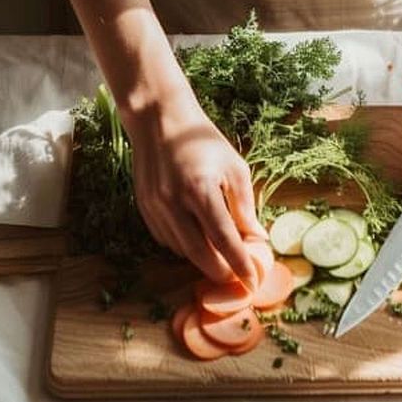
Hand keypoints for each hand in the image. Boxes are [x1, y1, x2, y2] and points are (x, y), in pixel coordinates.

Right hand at [122, 82, 267, 288]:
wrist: (161, 121)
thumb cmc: (203, 141)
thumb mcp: (234, 167)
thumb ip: (245, 206)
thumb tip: (258, 238)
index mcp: (200, 189)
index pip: (223, 239)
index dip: (239, 263)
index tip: (252, 280)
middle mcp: (173, 202)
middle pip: (199, 254)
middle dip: (220, 271)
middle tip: (236, 278)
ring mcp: (155, 207)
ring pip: (181, 250)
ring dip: (202, 258)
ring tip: (220, 255)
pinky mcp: (143, 208)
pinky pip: (166, 240)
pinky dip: (183, 246)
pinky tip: (197, 238)